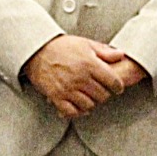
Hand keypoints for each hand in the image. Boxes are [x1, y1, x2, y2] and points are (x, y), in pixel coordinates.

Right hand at [21, 35, 139, 120]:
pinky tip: (78, 105)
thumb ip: (104, 51)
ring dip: (91, 102)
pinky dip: (77, 111)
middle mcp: (80, 77)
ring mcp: (68, 88)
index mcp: (89, 63)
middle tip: (100, 90)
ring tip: (88, 96)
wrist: (36, 51)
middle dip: (104, 94)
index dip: (118, 86)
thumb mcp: (85, 44)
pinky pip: (72, 111)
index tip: (116, 87)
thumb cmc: (60, 46)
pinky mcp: (56, 96)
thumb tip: (121, 54)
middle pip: (102, 95)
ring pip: (89, 105)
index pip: (113, 82)